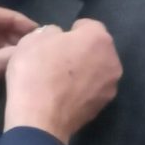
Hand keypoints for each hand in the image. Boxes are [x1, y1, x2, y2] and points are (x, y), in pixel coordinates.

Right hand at [4, 19, 121, 143]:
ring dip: (84, 71)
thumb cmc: (35, 71)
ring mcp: (110, 86)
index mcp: (98, 38)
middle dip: (81, 51)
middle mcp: (112, 60)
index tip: (55, 42)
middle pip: (97, 49)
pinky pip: (92, 90)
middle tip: (57, 60)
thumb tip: (58, 37)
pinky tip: (63, 95)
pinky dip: (82, 90)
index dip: (71, 31)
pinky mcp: (103, 107)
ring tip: (60, 80)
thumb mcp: (32, 39)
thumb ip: (50, 33)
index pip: (88, 25)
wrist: (39, 118)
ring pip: (97, 71)